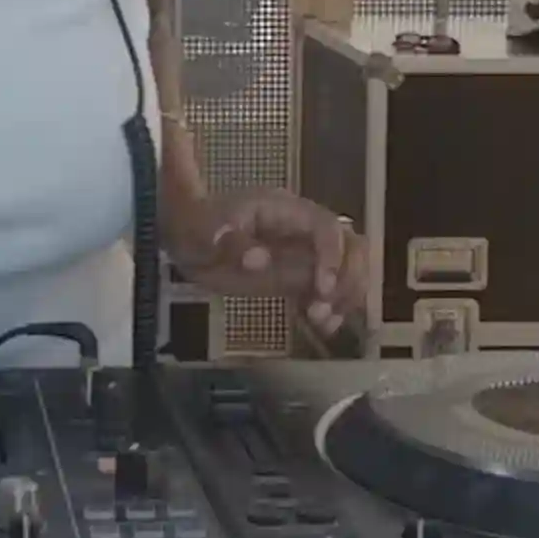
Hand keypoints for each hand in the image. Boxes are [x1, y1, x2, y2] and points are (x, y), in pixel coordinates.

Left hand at [173, 189, 368, 339]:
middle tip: (322, 308)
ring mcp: (303, 250)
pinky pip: (330, 288)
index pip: (326, 226)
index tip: (321, 288)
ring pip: (348, 267)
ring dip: (344, 296)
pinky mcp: (299, 273)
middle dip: (346, 279)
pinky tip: (322, 327)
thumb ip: (232, 245)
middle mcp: (301, 228)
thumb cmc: (196, 229)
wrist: (187, 235)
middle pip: (350, 245)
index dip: (332, 256)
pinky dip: (334, 307)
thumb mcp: (203, 234)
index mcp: (283, 210)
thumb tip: (260, 260)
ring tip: (321, 322)